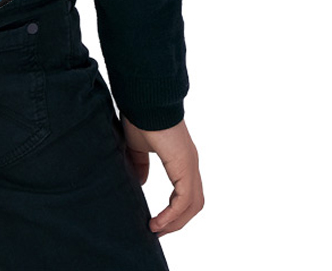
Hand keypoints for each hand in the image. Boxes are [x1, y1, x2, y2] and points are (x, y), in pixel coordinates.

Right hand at [120, 115, 203, 235]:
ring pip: (192, 205)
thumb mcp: (137, 147)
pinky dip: (172, 214)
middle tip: (157, 232)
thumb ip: (141, 165)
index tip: (156, 223)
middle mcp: (190, 164)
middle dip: (176, 222)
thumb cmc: (140, 116)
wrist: (143, 100)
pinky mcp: (185, 165)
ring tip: (156, 230)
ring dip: (176, 222)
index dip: (174, 211)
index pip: (186, 194)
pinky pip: (184, 199)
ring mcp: (190, 164)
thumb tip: (142, 183)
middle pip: (193, 204)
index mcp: (181, 159)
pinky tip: (157, 221)